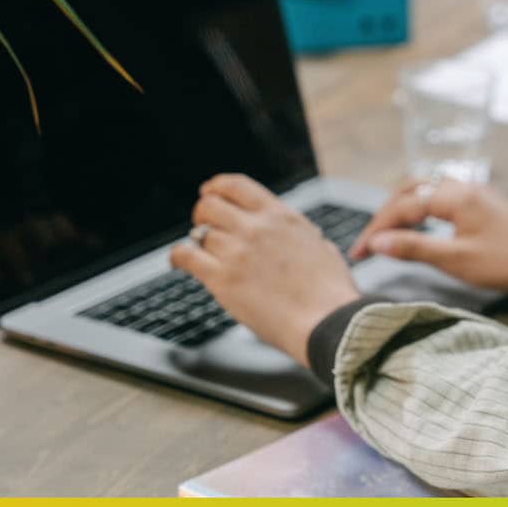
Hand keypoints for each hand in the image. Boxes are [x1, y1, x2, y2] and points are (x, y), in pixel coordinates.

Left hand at [169, 173, 359, 361]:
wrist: (325, 320)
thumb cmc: (329, 291)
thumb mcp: (318, 245)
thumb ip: (296, 234)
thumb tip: (293, 236)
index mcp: (280, 215)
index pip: (236, 185)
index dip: (216, 187)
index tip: (209, 192)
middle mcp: (256, 227)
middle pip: (210, 205)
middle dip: (203, 214)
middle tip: (204, 227)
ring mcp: (237, 251)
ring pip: (199, 232)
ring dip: (197, 241)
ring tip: (198, 251)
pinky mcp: (222, 279)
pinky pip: (186, 256)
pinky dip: (178, 256)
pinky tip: (179, 261)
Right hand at [350, 179, 507, 296]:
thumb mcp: (456, 261)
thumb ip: (414, 248)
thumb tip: (378, 242)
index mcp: (455, 196)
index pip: (402, 206)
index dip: (377, 228)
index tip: (360, 252)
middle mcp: (464, 186)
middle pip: (411, 189)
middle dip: (386, 213)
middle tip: (370, 240)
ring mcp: (476, 192)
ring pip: (428, 189)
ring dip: (404, 207)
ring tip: (388, 232)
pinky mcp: (484, 203)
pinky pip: (444, 195)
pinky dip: (423, 208)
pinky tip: (421, 226)